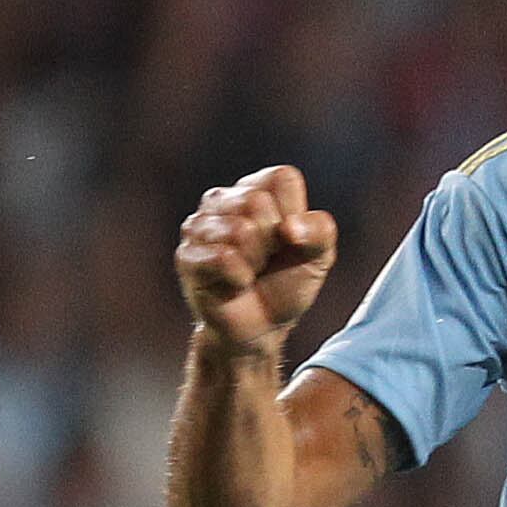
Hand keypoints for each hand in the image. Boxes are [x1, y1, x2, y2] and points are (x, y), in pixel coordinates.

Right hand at [176, 166, 337, 362]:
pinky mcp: (186, 255)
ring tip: (250, 271)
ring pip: (240, 230)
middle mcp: (221, 199)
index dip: (294, 214)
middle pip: (257, 202)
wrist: (262, 327)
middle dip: (273, 240)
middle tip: (267, 260)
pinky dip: (240, 277)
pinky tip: (237, 283)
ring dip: (256, 261)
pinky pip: (223, 257)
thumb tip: (290, 228)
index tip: (289, 238)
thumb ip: (320, 231)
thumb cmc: (287, 283)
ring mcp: (198, 226)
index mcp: (255, 189)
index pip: (281, 178)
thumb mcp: (319, 257)